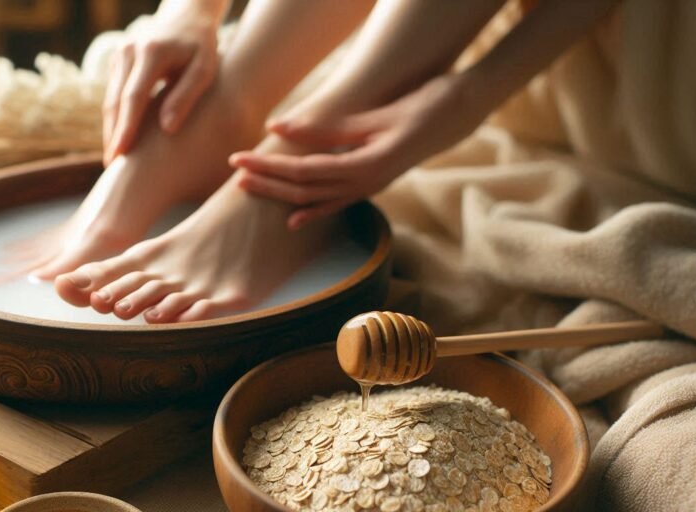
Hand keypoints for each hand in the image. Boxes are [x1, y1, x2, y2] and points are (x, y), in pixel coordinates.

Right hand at [104, 6, 223, 162]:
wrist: (187, 17)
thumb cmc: (202, 46)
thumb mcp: (204, 69)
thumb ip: (186, 96)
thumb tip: (167, 129)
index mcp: (151, 52)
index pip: (133, 96)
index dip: (126, 127)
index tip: (119, 153)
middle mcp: (128, 51)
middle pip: (114, 101)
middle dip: (112, 134)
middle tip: (111, 166)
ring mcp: (119, 54)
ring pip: (109, 99)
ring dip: (110, 128)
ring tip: (113, 159)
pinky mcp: (117, 61)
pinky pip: (113, 94)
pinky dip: (115, 117)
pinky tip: (119, 139)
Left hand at [230, 75, 482, 228]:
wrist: (462, 113)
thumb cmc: (424, 106)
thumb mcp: (373, 117)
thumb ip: (327, 127)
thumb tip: (280, 128)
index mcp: (366, 166)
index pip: (304, 171)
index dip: (270, 167)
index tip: (241, 158)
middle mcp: (366, 183)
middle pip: (304, 188)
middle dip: (266, 181)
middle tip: (233, 171)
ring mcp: (371, 187)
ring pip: (316, 198)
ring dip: (280, 194)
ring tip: (248, 187)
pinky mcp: (373, 183)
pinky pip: (337, 203)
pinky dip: (312, 211)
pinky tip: (291, 220)